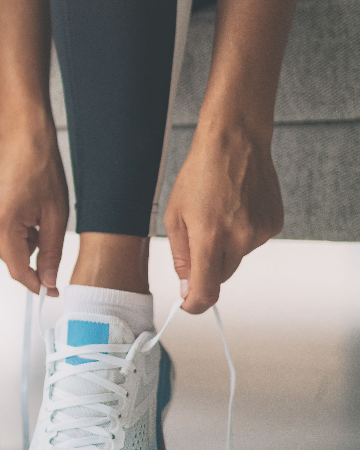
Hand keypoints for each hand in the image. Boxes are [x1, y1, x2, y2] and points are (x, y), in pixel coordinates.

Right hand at [0, 131, 68, 295]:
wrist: (24, 141)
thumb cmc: (42, 172)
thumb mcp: (55, 216)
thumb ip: (52, 253)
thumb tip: (49, 282)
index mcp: (2, 223)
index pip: (17, 268)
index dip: (36, 283)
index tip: (50, 291)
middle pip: (9, 259)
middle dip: (30, 254)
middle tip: (45, 229)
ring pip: (3, 247)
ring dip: (21, 241)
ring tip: (33, 215)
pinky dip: (11, 231)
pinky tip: (21, 211)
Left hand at [164, 125, 283, 312]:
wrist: (234, 144)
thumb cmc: (199, 176)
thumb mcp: (174, 216)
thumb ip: (181, 256)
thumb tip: (186, 287)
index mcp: (209, 237)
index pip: (206, 290)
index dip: (195, 304)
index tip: (188, 305)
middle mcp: (239, 239)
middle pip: (221, 276)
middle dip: (206, 268)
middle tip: (197, 239)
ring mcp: (261, 233)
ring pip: (236, 258)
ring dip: (224, 247)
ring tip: (218, 212)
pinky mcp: (275, 225)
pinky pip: (252, 242)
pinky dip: (241, 234)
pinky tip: (235, 208)